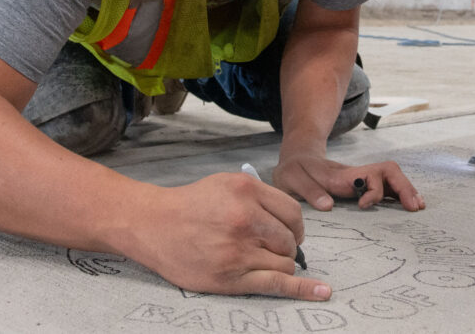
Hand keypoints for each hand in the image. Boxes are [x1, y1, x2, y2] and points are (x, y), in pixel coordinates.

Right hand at [132, 173, 330, 299]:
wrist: (153, 225)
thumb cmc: (192, 204)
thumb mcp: (228, 183)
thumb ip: (261, 196)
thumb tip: (291, 222)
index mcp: (247, 192)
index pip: (292, 213)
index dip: (295, 227)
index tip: (289, 233)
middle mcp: (246, 219)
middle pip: (289, 240)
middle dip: (287, 247)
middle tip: (271, 249)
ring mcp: (239, 250)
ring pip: (285, 263)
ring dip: (281, 264)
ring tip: (262, 261)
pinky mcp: (231, 277)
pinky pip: (276, 284)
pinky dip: (302, 289)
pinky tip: (322, 291)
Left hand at [272, 153, 425, 211]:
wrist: (295, 158)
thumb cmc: (293, 171)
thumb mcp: (291, 180)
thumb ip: (309, 191)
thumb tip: (329, 206)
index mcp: (342, 176)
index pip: (371, 174)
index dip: (375, 191)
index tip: (363, 206)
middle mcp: (356, 175)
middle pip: (389, 172)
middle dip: (405, 188)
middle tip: (414, 208)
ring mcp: (361, 179)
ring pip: (391, 177)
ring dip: (406, 190)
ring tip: (417, 207)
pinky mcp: (361, 186)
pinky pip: (387, 187)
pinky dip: (400, 194)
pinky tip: (408, 206)